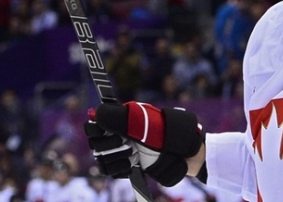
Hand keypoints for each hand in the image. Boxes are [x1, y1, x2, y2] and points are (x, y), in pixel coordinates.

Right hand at [84, 102, 205, 186]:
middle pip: (96, 142)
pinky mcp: (128, 165)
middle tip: (128, 144)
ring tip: (134, 155)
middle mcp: (121, 133)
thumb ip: (119, 117)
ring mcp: (124, 150)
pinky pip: (111, 171)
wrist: (186, 154)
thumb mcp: (145, 123)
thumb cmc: (169, 133)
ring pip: (102, 158)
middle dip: (110, 145)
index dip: (96, 129)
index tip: (107, 132)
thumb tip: (96, 112)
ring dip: (117, 158)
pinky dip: (120, 169)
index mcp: (124, 118)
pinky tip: (133, 165)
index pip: (96, 123)